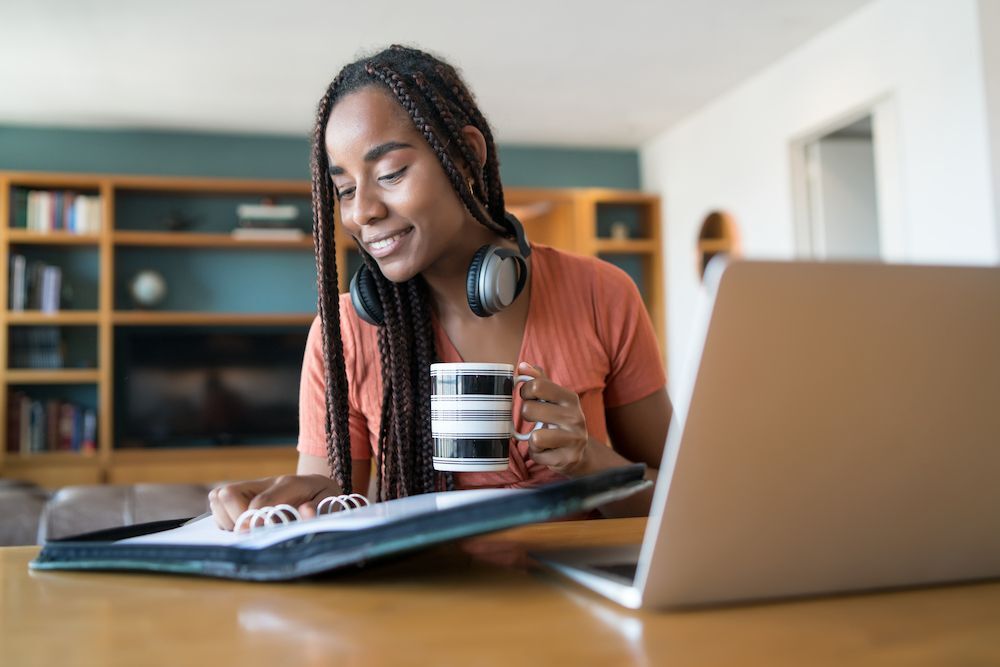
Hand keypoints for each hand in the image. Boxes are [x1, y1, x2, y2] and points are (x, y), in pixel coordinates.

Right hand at [208, 474, 341, 530]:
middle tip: (253, 531)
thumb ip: (320, 508)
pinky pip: (217, 508)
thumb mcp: (330, 501)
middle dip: (236, 518)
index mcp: (289, 483)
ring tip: (250, 528)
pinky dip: (225, 520)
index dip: (255, 521)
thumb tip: (306, 512)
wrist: (317, 489)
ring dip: (229, 519)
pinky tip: (245, 526)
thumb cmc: (323, 498)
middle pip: (228, 493)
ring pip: (219, 498)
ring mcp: (250, 489)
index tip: (255, 534)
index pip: (260, 502)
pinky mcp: (240, 497)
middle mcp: (265, 483)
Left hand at [517, 362, 588, 474]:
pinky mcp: (569, 458)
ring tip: (543, 438)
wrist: (579, 452)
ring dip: (532, 439)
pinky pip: (538, 454)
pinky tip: (548, 451)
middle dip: (526, 416)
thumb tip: (523, 366)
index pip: (536, 385)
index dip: (525, 391)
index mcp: (570, 398)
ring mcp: (574, 439)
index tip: (529, 398)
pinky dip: (538, 454)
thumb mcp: (553, 398)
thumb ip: (538, 380)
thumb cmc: (559, 420)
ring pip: (535, 436)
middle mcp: (576, 417)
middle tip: (537, 420)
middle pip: (529, 410)